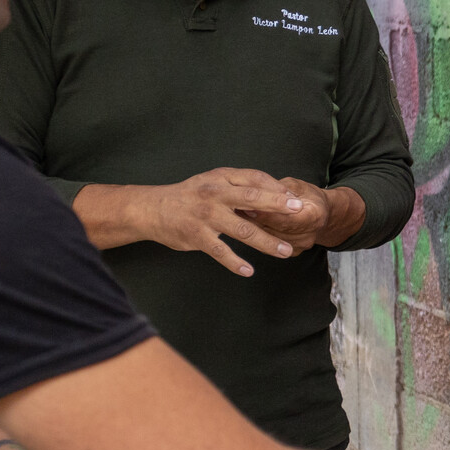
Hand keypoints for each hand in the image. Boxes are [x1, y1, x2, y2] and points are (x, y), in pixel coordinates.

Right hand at [80, 169, 304, 275]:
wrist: (150, 209)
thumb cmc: (189, 196)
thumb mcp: (212, 182)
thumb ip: (238, 187)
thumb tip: (273, 195)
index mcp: (221, 178)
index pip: (255, 178)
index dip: (276, 188)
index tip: (294, 198)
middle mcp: (215, 194)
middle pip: (252, 198)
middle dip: (277, 205)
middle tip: (298, 213)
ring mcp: (205, 215)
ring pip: (242, 229)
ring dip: (266, 242)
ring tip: (285, 251)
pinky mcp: (196, 236)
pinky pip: (220, 251)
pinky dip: (235, 263)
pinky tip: (249, 271)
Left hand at [239, 177, 364, 252]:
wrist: (323, 213)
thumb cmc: (306, 195)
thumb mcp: (295, 186)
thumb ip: (276, 191)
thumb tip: (252, 194)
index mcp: (316, 214)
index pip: (286, 217)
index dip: (266, 212)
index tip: (246, 205)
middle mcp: (310, 235)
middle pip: (276, 230)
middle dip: (254, 220)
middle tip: (235, 211)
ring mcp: (301, 246)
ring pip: (270, 238)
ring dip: (251, 228)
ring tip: (234, 216)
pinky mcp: (292, 252)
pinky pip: (269, 244)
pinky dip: (256, 234)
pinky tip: (242, 226)